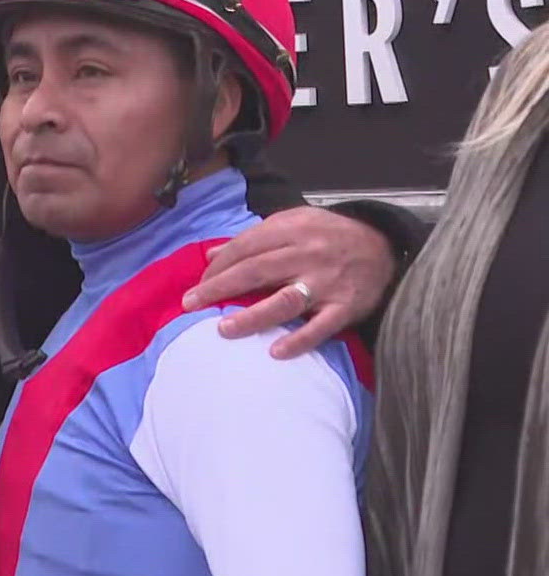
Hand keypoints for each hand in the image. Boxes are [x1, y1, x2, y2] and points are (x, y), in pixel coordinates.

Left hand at [179, 206, 394, 358]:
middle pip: (256, 271)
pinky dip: (299, 340)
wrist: (385, 246)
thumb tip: (213, 255)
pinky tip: (275, 352)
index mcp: (291, 230)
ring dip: (252, 316)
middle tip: (190, 304)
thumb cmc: (329, 235)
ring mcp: (327, 282)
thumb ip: (254, 237)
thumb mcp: (293, 223)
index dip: (217, 268)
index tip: (197, 286)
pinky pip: (321, 327)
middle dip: (219, 288)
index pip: (245, 248)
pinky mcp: (346, 307)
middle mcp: (307, 255)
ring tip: (223, 329)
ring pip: (284, 300)